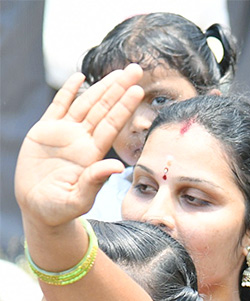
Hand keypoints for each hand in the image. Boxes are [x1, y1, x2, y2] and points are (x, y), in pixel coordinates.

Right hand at [14, 65, 143, 227]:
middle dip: (119, 89)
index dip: (124, 107)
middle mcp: (82, 140)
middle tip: (136, 69)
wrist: (38, 209)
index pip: (112, 125)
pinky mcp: (45, 131)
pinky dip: (68, 91)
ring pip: (86, 104)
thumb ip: (95, 181)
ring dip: (101, 86)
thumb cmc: (61, 209)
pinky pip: (59, 106)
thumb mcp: (78, 199)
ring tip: (117, 71)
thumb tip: (116, 166)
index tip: (138, 90)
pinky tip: (79, 77)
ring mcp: (64, 134)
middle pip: (104, 108)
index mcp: (92, 155)